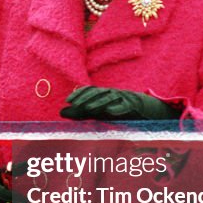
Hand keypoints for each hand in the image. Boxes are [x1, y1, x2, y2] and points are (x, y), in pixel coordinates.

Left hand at [60, 86, 180, 120]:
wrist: (141, 107)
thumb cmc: (114, 109)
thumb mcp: (96, 112)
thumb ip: (79, 113)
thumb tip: (61, 112)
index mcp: (102, 93)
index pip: (89, 90)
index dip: (78, 94)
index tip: (68, 101)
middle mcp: (110, 92)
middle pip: (97, 93)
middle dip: (85, 99)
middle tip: (75, 106)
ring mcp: (122, 97)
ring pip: (109, 98)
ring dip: (98, 103)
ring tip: (89, 109)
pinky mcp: (132, 105)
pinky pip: (125, 106)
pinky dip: (117, 108)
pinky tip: (110, 112)